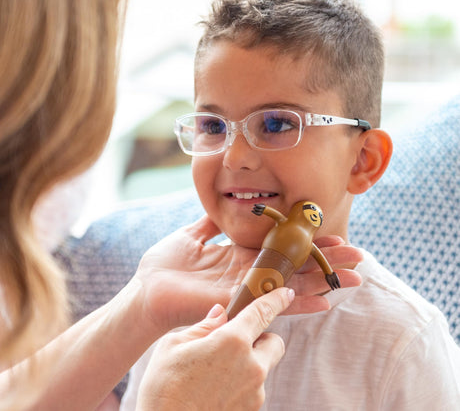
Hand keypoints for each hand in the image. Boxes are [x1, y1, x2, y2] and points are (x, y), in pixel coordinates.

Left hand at [132, 216, 361, 332]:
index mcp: (240, 255)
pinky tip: (325, 300)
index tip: (331, 234)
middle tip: (358, 256)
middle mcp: (250, 273)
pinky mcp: (238, 302)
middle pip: (295, 266)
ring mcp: (246, 289)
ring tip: (353, 277)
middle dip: (326, 261)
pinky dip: (299, 302)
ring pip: (293, 284)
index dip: (306, 242)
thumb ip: (213, 223)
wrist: (146, 290)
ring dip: (323, 280)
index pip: (281, 247)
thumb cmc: (165, 264)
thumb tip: (226, 207)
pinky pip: (274, 303)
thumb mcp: (193, 234)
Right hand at [136, 287, 293, 410]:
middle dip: (263, 337)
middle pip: (275, 342)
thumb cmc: (163, 388)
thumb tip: (220, 313)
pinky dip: (243, 383)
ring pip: (264, 367)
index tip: (286, 293)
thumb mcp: (173, 346)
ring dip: (250, 362)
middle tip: (238, 341)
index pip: (263, 312)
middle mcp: (251, 365)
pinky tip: (217, 388)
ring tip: (218, 370)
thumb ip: (203, 326)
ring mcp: (255, 392)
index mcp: (232, 341)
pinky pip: (254, 388)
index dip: (276, 299)